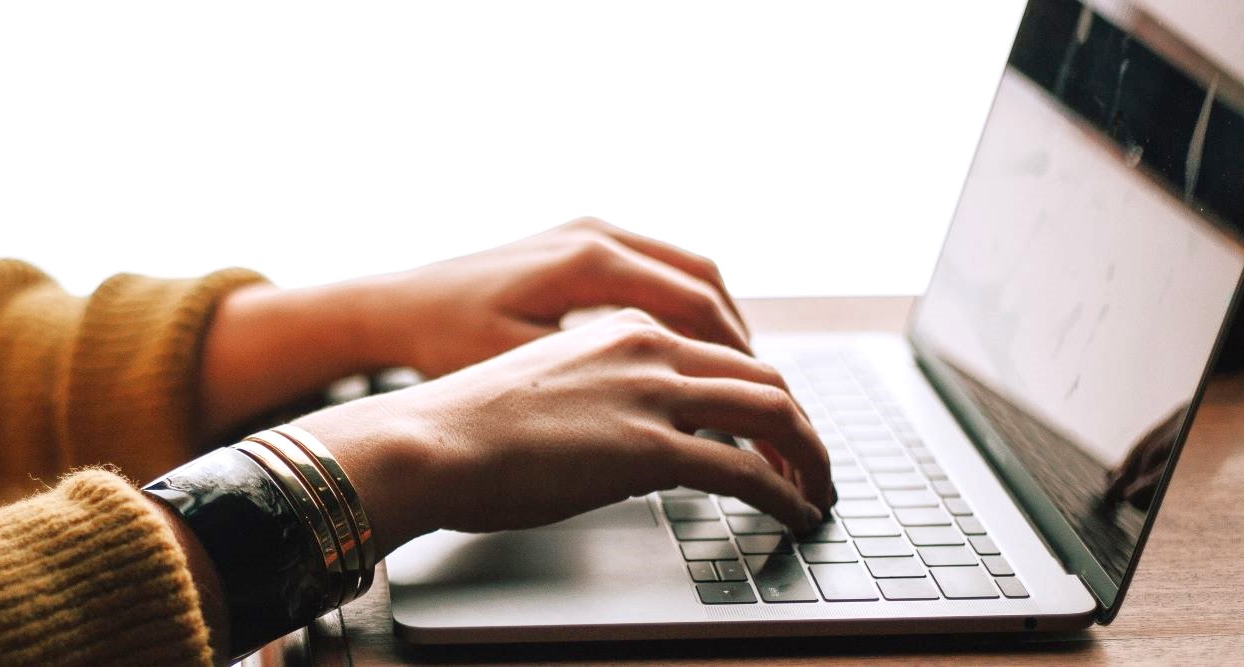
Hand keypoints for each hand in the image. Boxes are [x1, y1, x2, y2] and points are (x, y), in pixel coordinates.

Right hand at [295, 309, 830, 554]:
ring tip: (817, 491)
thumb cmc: (463, 426)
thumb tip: (621, 439)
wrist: (426, 440)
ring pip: (773, 412)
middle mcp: (647, 345)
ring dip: (809, 456)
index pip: (720, 350)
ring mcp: (652, 393)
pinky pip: (748, 470)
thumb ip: (599, 396)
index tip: (772, 427)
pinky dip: (786, 493)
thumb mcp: (545, 388)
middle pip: (762, 375)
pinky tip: (795, 514)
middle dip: (800, 424)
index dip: (760, 392)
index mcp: (620, 326)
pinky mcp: (651, 447)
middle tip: (812, 463)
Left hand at [354, 216, 750, 377]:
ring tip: (738, 376)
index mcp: (589, 260)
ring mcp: (587, 231)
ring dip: (717, 321)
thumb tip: (673, 418)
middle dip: (740, 340)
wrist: (394, 306)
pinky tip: (688, 351)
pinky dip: (684, 307)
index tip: (761, 401)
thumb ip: (599, 384)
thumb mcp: (522, 369)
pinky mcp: (577, 242)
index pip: (696, 305)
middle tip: (766, 393)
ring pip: (685, 270)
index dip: (737, 358)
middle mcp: (596, 234)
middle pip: (704, 281)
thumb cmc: (445, 341)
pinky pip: (655, 269)